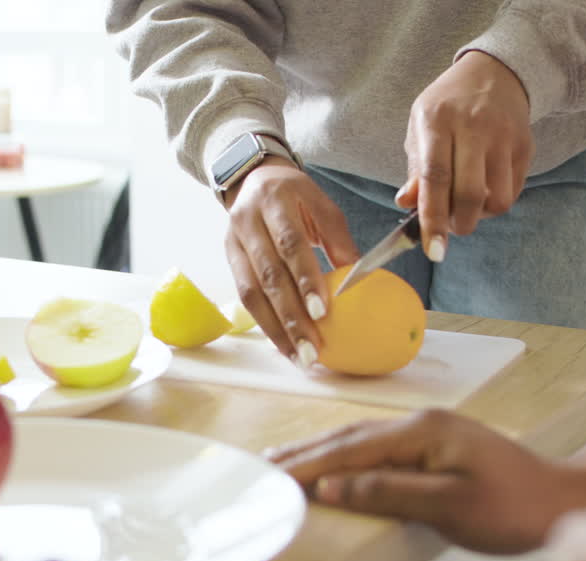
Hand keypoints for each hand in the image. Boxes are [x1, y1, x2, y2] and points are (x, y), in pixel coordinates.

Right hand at [224, 158, 359, 368]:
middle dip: (291, 316)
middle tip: (311, 349)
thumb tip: (357, 279)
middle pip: (269, 274)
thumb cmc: (295, 196)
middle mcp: (249, 221)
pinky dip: (265, 323)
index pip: (290, 243)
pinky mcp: (228, 259)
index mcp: (276, 200)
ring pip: (251, 292)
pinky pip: (244, 296)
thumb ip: (338, 238)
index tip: (323, 312)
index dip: (305, 279)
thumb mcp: (321, 204)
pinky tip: (282, 344)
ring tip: (298, 356)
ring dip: (276, 328)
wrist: (253, 179)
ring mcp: (233, 241)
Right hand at [270, 409, 585, 553]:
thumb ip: (388, 493)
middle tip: (261, 464)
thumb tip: (335, 486)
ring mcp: (431, 431)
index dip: (306, 465)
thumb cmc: (517, 508)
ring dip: (322, 450)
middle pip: (348, 436)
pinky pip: (379, 446)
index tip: (270, 477)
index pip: (348, 450)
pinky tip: (335, 461)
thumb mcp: (451, 507)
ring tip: (285, 460)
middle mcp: (422, 423)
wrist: (566, 500)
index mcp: (422, 433)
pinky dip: (348, 454)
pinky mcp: (438, 444)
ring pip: (361, 438)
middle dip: (303, 452)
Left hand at [398, 50, 532, 261]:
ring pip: (497, 200)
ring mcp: (504, 137)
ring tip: (468, 204)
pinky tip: (485, 190)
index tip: (432, 250)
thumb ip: (415, 168)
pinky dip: (496, 203)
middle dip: (458, 225)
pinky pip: (513, 192)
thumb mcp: (420, 125)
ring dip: (480, 216)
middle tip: (450, 227)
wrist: (496, 71)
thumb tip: (407, 204)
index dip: (432, 218)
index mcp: (439, 121)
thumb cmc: (448, 104)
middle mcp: (474, 127)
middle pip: (470, 194)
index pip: (435, 178)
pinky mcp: (525, 146)